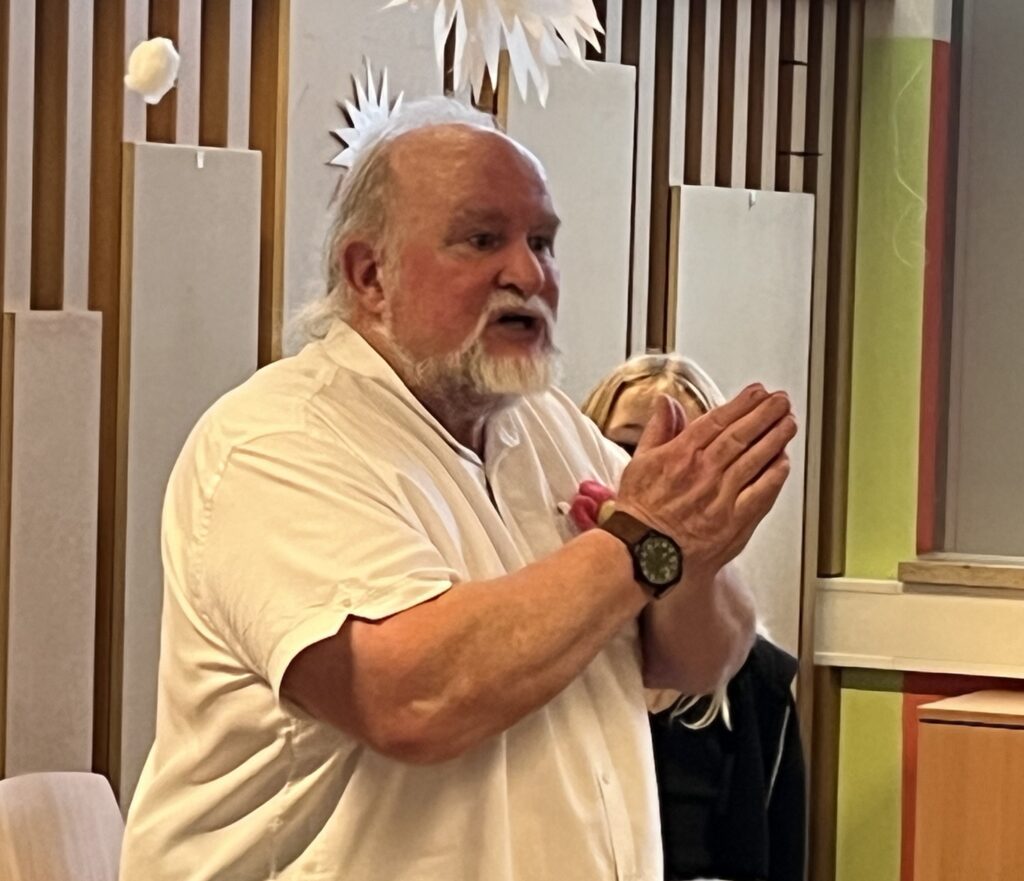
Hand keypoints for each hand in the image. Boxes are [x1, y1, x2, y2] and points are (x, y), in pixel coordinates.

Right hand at [615, 384, 796, 575]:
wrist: (644, 555)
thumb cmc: (640, 512)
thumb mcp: (639, 462)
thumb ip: (658, 429)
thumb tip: (667, 402)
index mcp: (680, 455)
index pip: (718, 420)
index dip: (742, 403)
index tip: (757, 392)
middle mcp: (704, 473)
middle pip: (742, 435)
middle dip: (766, 414)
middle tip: (781, 401)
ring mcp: (721, 497)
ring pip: (756, 460)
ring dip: (776, 438)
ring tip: (788, 423)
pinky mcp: (734, 522)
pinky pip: (761, 493)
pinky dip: (775, 475)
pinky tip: (783, 462)